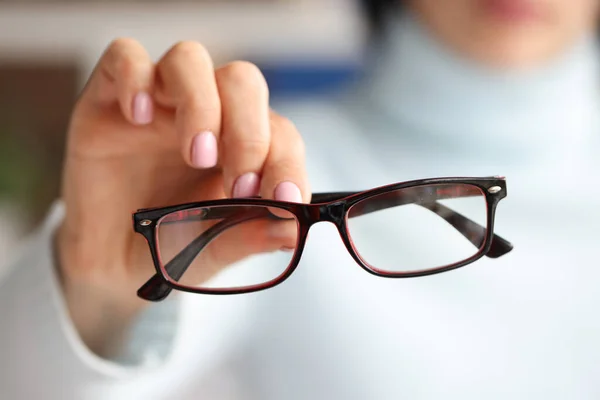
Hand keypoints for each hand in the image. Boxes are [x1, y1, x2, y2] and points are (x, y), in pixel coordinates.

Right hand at [56, 39, 309, 355]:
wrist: (107, 264)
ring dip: (202, 106)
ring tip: (197, 155)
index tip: (285, 200)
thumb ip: (249, 235)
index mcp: (239, 146)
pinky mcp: (108, 97)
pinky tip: (137, 117)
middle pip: (242, 82)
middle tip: (239, 183)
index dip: (287, 162)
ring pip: (190, 59)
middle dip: (249, 133)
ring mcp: (158, 102)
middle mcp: (205, 115)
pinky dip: (135, 79)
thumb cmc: (167, 247)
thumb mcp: (211, 248)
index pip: (279, 132)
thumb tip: (293, 231)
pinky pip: (124, 56)